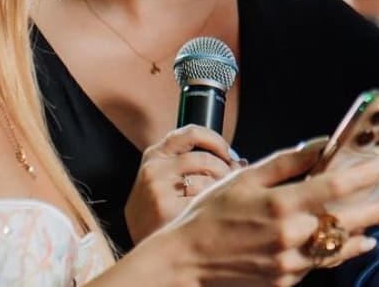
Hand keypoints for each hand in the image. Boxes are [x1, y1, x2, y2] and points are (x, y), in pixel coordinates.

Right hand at [125, 125, 244, 242]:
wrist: (139, 246)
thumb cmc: (161, 211)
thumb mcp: (167, 178)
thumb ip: (195, 163)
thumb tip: (239, 162)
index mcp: (155, 155)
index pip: (192, 133)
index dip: (216, 141)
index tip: (228, 154)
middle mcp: (154, 169)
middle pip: (206, 159)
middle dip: (226, 172)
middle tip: (231, 185)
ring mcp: (157, 190)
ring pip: (208, 182)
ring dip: (221, 193)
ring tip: (217, 204)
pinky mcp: (165, 210)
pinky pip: (204, 202)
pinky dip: (212, 210)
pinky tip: (206, 218)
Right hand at [157, 138, 378, 285]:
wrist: (184, 262)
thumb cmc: (210, 215)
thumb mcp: (245, 178)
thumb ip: (287, 162)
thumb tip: (321, 144)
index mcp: (281, 204)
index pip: (336, 185)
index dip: (365, 174)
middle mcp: (290, 235)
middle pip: (347, 221)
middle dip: (373, 211)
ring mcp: (289, 263)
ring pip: (337, 249)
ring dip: (360, 237)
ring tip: (375, 228)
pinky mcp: (285, 281)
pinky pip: (317, 265)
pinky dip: (333, 253)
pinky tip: (343, 246)